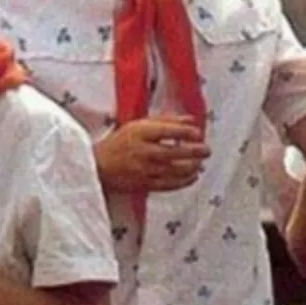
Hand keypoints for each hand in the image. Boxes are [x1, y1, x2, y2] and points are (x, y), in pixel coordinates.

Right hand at [94, 115, 210, 192]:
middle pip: (174, 152)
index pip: (168, 131)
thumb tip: (191, 119)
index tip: (198, 133)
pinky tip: (192, 176)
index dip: (186, 132)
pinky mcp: (144, 184)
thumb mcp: (139, 125)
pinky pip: (169, 184)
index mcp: (139, 132)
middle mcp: (142, 151)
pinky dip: (184, 181)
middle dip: (194, 151)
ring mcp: (143, 170)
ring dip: (192, 167)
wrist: (98, 165)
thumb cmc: (120, 142)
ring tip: (200, 163)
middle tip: (207, 150)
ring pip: (174, 170)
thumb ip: (165, 120)